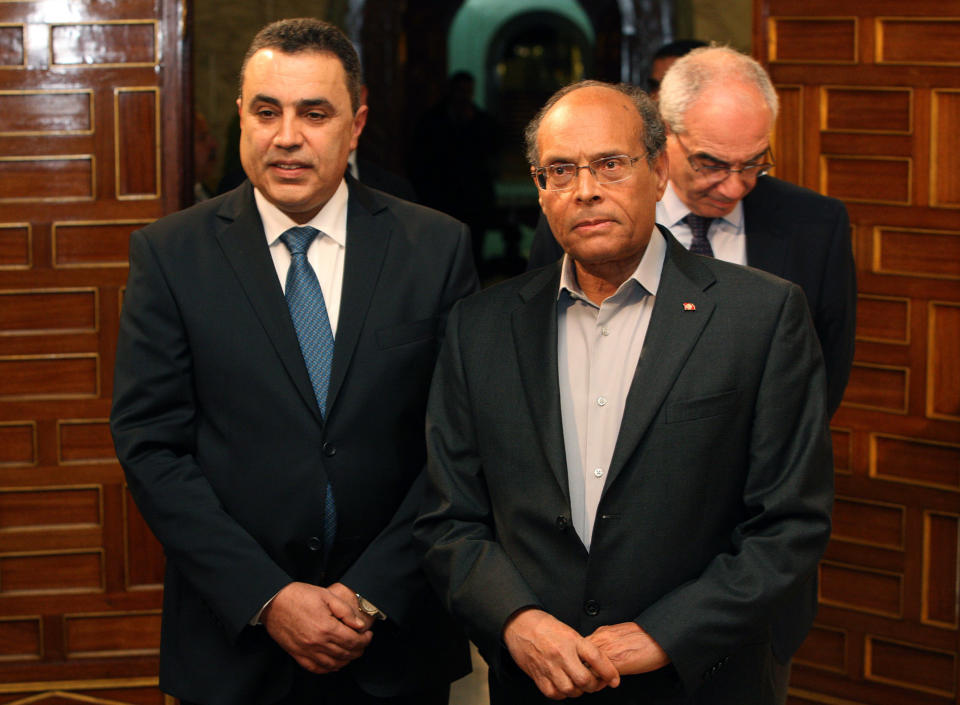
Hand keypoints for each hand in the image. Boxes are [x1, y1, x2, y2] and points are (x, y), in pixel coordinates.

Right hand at [261, 581, 373, 673]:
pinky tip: (334, 662)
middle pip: (345, 654)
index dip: (365, 640)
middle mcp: (317, 643)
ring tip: (352, 652)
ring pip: (333, 664)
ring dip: (346, 660)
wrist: (273, 602)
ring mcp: (306, 651)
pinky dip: (328, 668)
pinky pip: (316, 668)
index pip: (353, 641)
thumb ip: (345, 611)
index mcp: (326, 627)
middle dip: (359, 650)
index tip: (368, 635)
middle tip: (363, 643)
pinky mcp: (297, 654)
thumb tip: (360, 625)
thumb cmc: (298, 596)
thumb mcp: (326, 595)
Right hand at [502, 608, 619, 698]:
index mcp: (572, 640)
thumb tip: (598, 666)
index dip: (609, 672)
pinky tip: (563, 685)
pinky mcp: (538, 675)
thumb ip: (583, 648)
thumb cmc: (546, 627)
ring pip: (570, 690)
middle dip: (593, 686)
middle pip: (584, 680)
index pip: (596, 658)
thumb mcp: (569, 632)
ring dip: (577, 690)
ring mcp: (549, 666)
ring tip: (578, 684)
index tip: (614, 680)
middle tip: (595, 683)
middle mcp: (561, 654)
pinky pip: (554, 693)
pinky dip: (561, 694)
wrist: (520, 624)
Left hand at [586, 622, 669, 674]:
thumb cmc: (645, 637)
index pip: (579, 647)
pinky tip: (605, 683)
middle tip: (586, 677)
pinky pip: (597, 675)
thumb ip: (606, 641)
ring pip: (585, 666)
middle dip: (580, 668)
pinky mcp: (615, 663)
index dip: (580, 659)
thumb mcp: (620, 633)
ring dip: (588, 676)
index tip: (584, 666)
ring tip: (596, 681)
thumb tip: (599, 651)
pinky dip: (598, 682)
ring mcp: (607, 651)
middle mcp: (601, 640)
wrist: (661, 638)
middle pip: (578, 656)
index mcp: (601, 632)